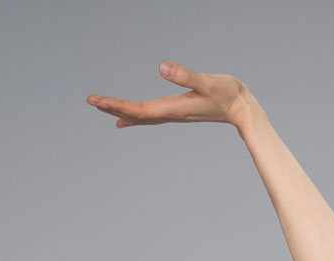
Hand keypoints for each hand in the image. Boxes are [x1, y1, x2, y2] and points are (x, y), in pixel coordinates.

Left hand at [86, 61, 248, 129]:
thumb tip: (161, 67)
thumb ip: (185, 75)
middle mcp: (171, 114)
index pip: (139, 109)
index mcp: (174, 108)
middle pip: (136, 114)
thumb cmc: (228, 93)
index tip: (98, 101)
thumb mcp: (207, 81)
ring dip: (121, 111)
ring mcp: (174, 113)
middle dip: (113, 107)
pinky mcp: (178, 110)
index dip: (117, 105)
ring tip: (102, 107)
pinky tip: (124, 120)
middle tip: (91, 101)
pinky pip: (151, 116)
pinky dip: (135, 117)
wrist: (242, 108)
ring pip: (141, 116)